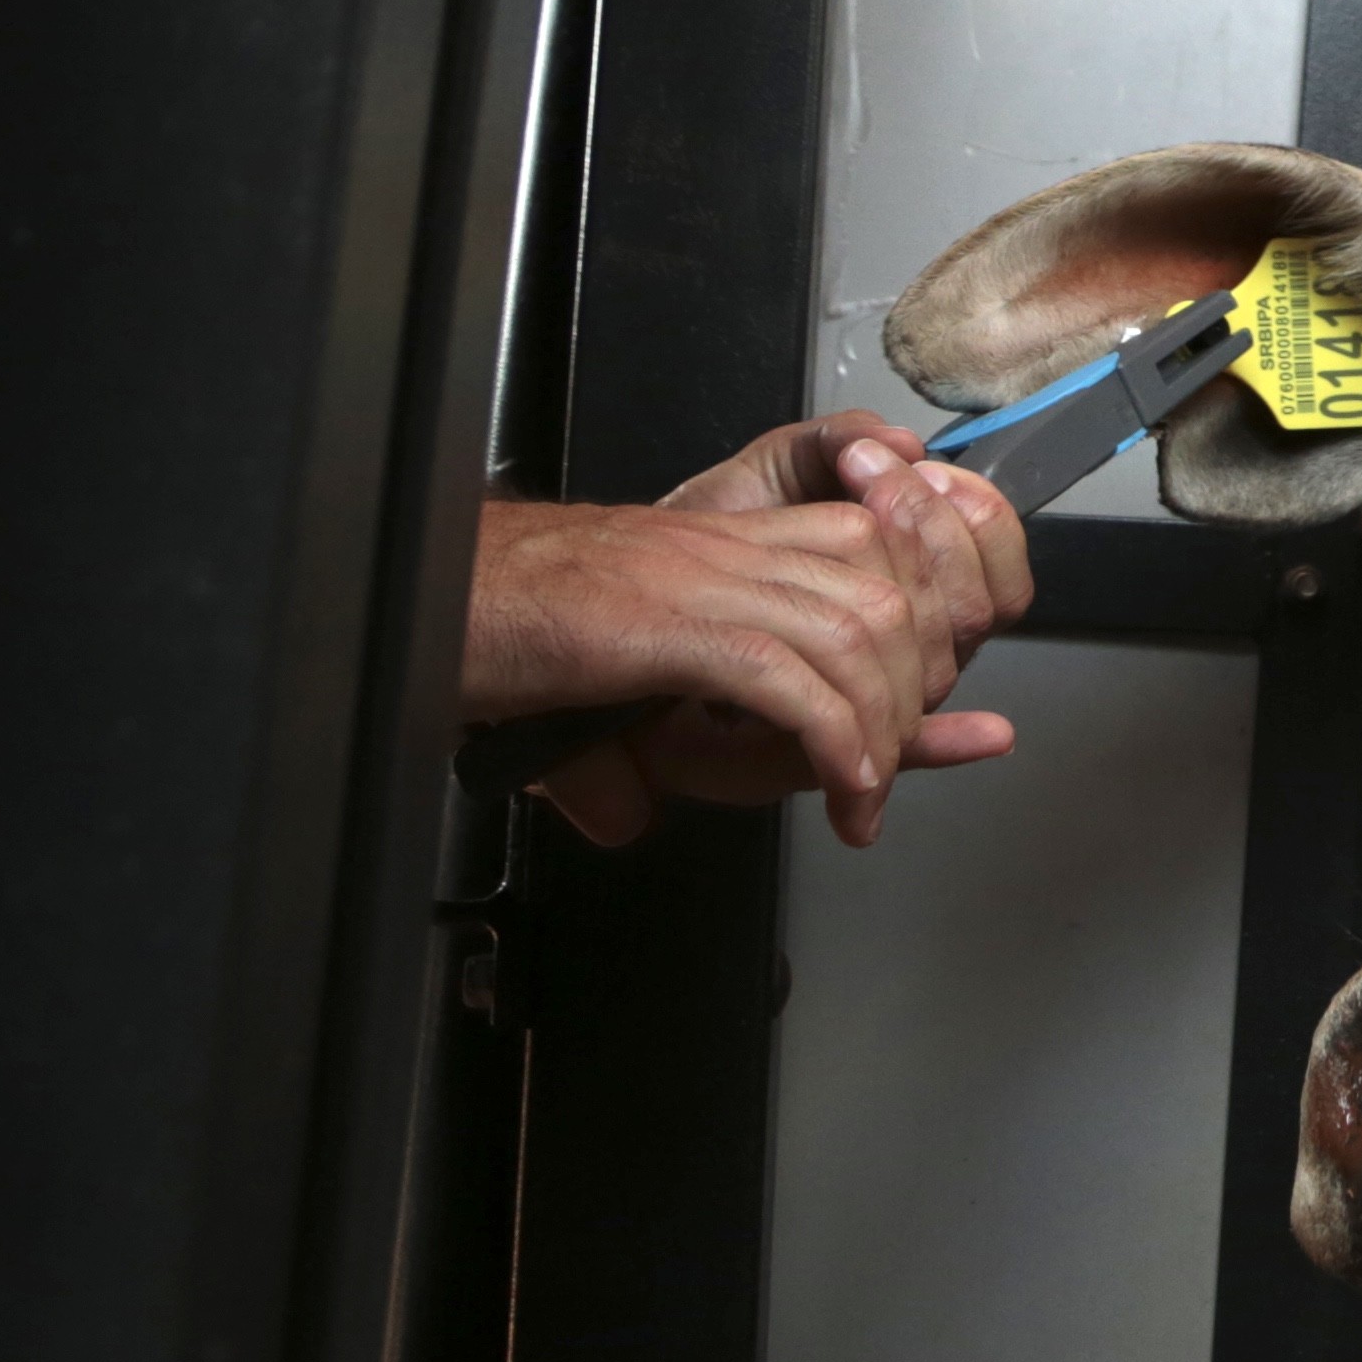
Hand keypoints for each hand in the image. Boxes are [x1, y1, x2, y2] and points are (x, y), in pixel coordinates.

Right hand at [464, 413, 1036, 847]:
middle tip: (887, 770)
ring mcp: (708, 582)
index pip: (873, 555)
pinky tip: (842, 790)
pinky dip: (836, 742)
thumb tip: (628, 816)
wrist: (431, 592)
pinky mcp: (679, 625)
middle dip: (913, 689)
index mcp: (725, 545)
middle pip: (888, 597)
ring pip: (859, 637)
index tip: (930, 706)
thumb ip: (630, 738)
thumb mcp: (594, 680)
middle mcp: (732, 550)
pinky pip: (796, 683)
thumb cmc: (502, 632)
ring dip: (881, 731)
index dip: (918, 625)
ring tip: (864, 800)